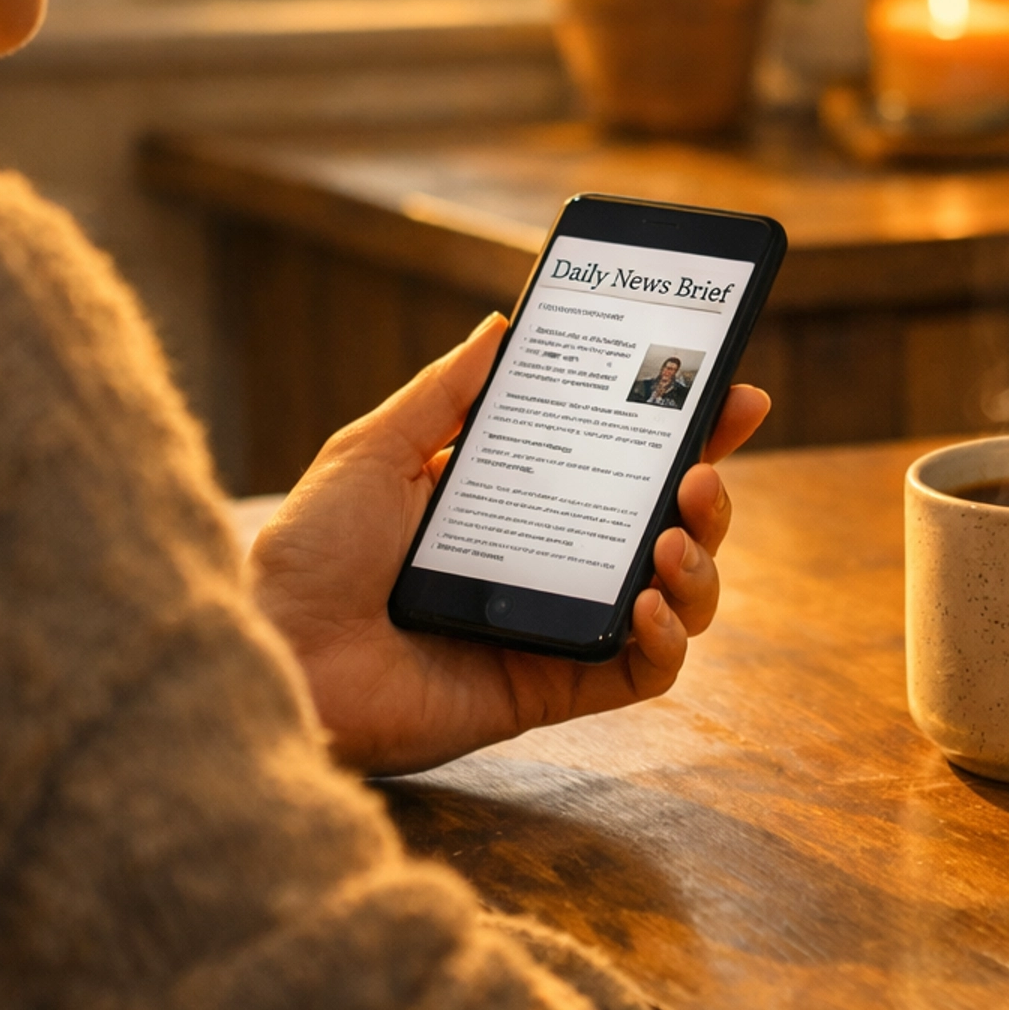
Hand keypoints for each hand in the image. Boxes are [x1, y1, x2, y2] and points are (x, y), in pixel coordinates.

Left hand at [247, 315, 769, 776]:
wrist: (276, 652)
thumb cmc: (309, 555)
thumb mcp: (374, 448)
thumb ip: (446, 391)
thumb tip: (503, 323)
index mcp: (514, 501)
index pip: (620, 459)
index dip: (685, 429)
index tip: (732, 392)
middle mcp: (547, 561)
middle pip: (666, 524)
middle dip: (710, 493)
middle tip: (705, 469)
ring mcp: (556, 625)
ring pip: (675, 598)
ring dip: (699, 563)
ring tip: (672, 537)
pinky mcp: (552, 686)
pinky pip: (643, 672)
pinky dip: (667, 639)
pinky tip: (649, 603)